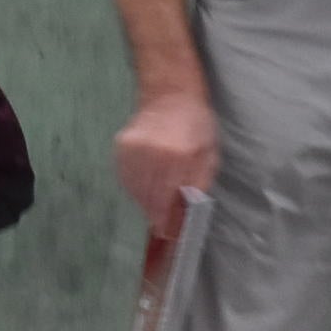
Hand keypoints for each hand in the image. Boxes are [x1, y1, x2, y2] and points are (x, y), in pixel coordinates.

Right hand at [113, 87, 217, 226]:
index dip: (168, 222)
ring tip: (157, 199)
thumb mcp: (209, 155)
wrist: (170, 95)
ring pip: (136, 191)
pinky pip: (127, 179)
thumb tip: (183, 216)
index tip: (169, 235)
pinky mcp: (121, 148)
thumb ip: (198, 185)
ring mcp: (134, 150)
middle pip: (150, 199)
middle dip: (157, 215)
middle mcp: (155, 153)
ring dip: (146, 202)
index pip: (171, 200)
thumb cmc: (196, 126)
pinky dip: (136, 188)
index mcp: (182, 155)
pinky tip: (147, 183)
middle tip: (162, 224)